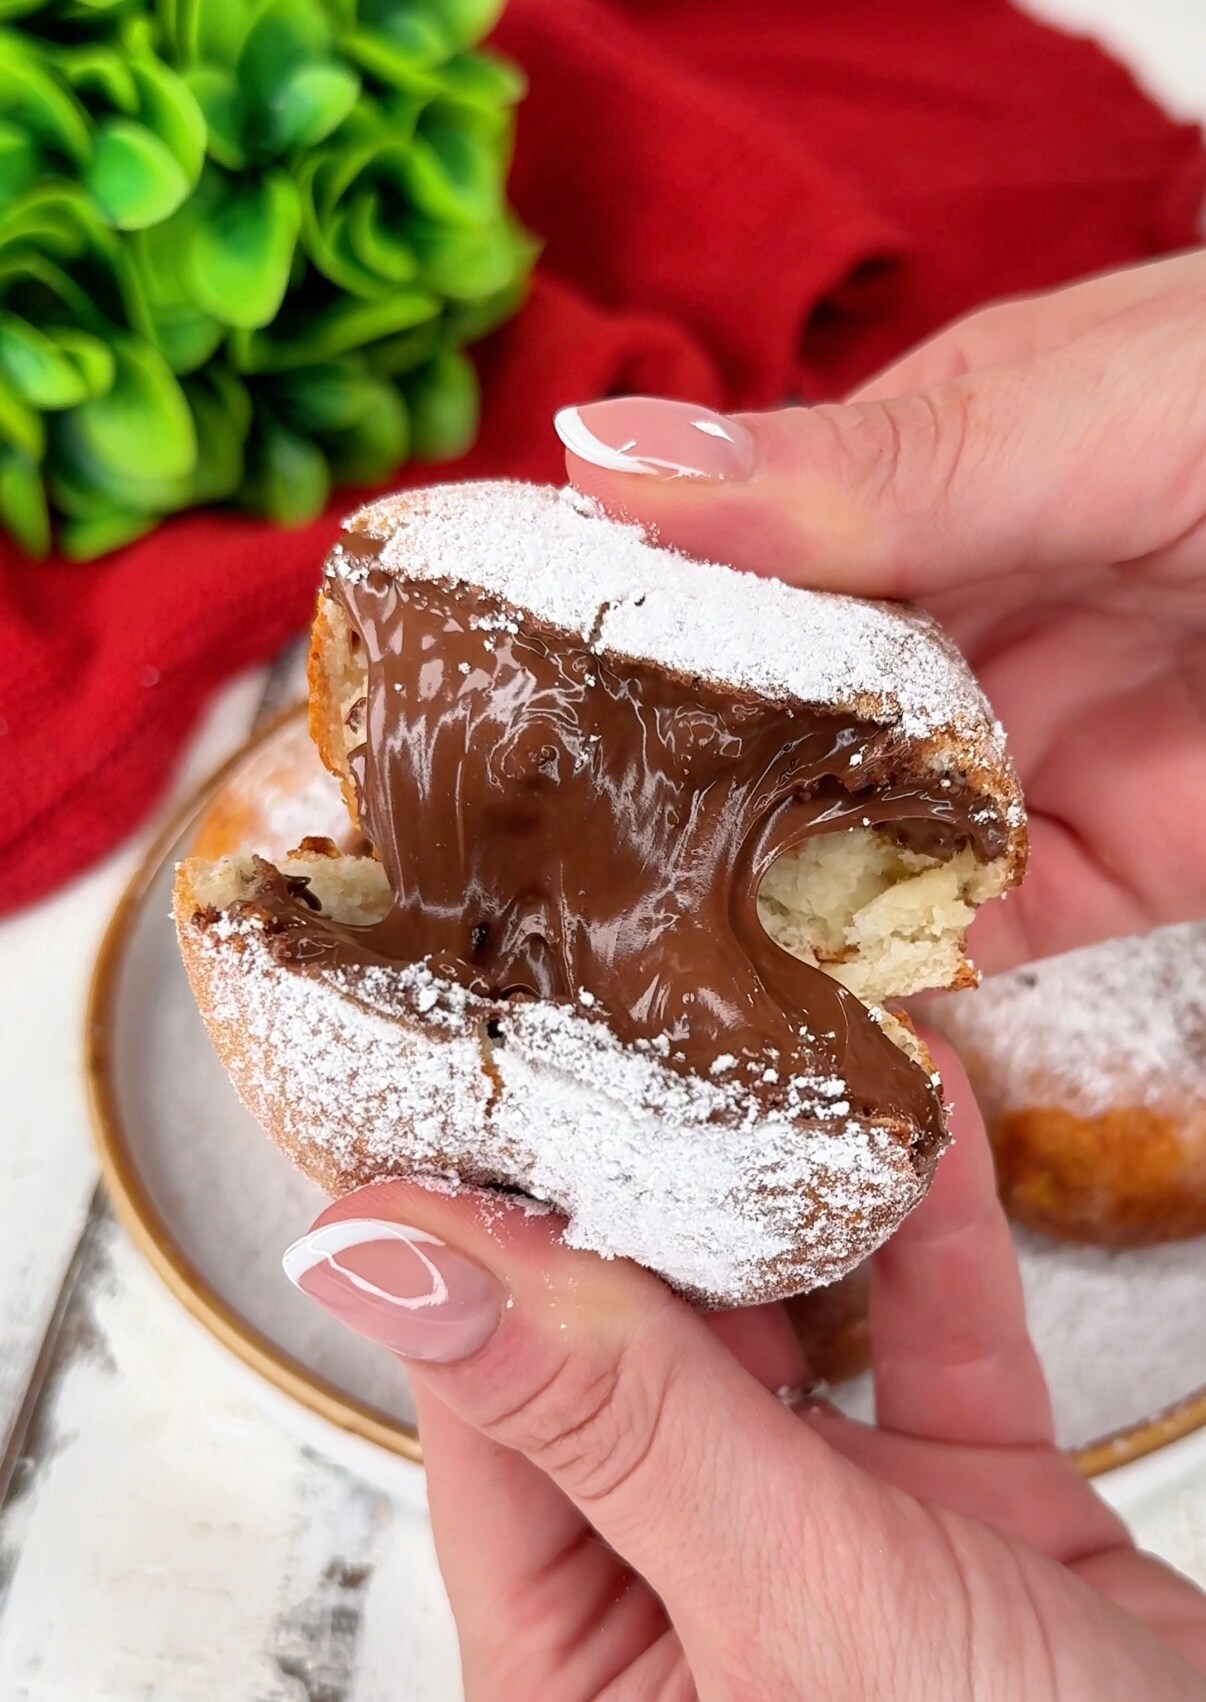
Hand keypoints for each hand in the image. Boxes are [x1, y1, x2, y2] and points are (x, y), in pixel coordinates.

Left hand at [284, 1049, 1205, 1701]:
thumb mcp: (792, 1627)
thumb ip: (612, 1421)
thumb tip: (383, 1268)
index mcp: (585, 1689)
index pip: (490, 1425)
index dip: (481, 1256)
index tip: (482, 1094)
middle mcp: (688, 1614)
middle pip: (623, 1363)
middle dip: (644, 1203)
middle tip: (638, 1035)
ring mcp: (828, 1561)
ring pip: (777, 1339)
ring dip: (787, 1204)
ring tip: (770, 1054)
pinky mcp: (960, 1517)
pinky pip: (923, 1343)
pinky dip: (927, 1238)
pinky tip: (921, 1121)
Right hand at [556, 250, 1205, 972]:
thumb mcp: (1084, 413)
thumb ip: (868, 469)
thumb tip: (609, 458)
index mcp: (900, 491)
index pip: (703, 577)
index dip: (587, 645)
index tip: (455, 717)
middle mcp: (930, 636)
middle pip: (746, 741)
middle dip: (637, 813)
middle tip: (497, 897)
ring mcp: (1000, 769)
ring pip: (826, 863)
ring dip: (733, 927)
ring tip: (592, 996)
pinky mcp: (1083, 885)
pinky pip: (951, 960)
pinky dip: (874, 1005)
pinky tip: (778, 1039)